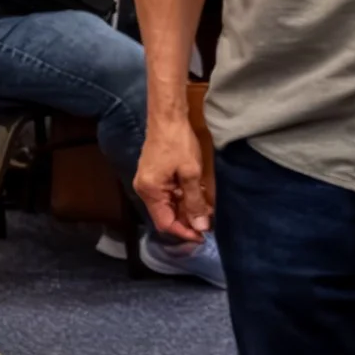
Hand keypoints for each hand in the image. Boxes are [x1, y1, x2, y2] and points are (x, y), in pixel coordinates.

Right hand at [134, 119, 210, 242]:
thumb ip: (195, 202)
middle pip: (166, 215)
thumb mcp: (191, 174)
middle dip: (188, 220)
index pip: (165, 223)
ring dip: (187, 209)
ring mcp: (149, 182)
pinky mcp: (154, 175)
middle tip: (210, 220)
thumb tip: (200, 227)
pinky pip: (168, 194)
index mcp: (149, 191)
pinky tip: (198, 195)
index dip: (184, 232)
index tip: (204, 236)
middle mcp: (145, 189)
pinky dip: (183, 198)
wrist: (167, 118)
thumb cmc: (178, 144)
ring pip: (168, 205)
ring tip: (207, 208)